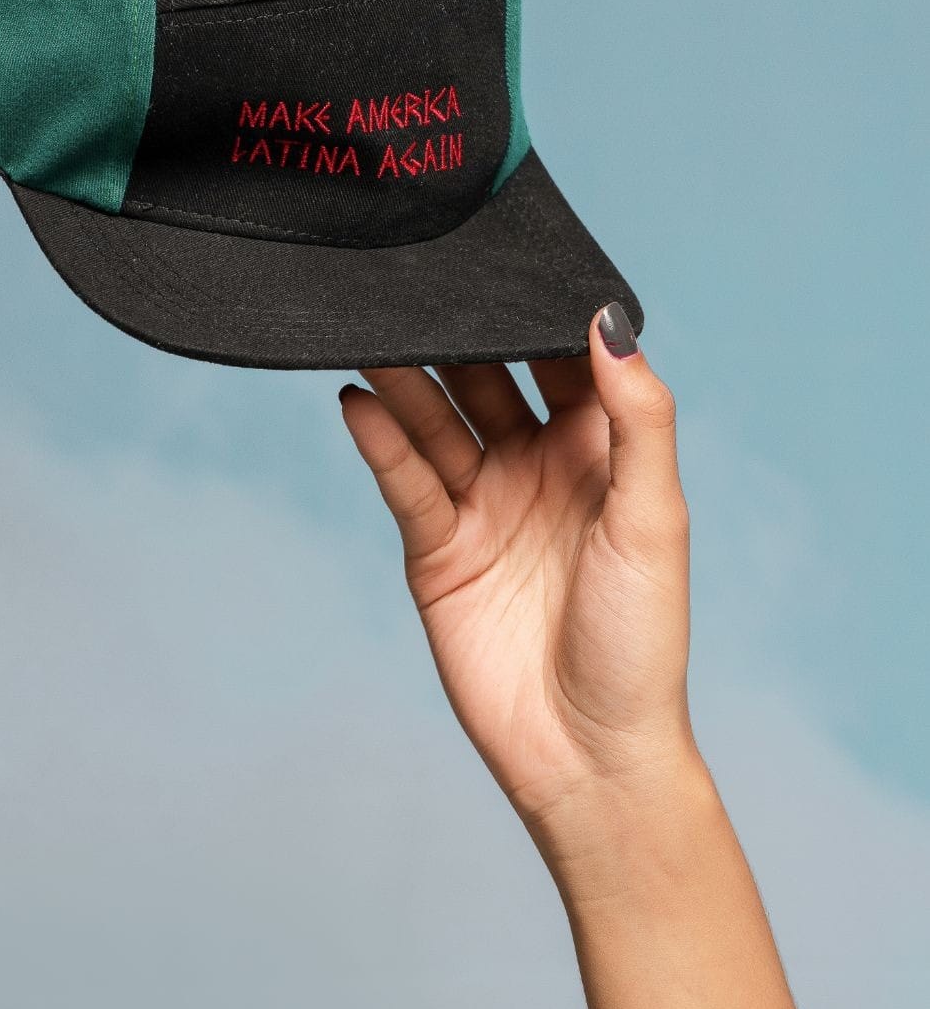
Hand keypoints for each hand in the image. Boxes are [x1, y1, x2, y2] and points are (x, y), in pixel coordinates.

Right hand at [337, 305, 695, 870]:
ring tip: (369, 329)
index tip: (500, 254)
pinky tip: (355, 398)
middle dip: (453, 335)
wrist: (588, 755)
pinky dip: (379, 439)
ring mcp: (484, 506)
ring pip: (436, 423)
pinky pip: (405, 479)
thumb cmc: (642, 640)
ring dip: (405, 378)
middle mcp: (538, 468)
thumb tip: (609, 320)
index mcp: (600, 453)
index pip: (560, 360)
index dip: (533, 312)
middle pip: (484, 381)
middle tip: (414, 279)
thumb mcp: (653, 517)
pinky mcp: (437, 549)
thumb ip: (636, 416)